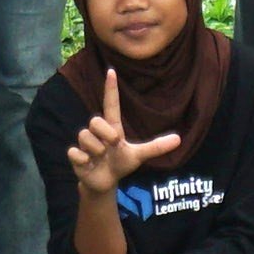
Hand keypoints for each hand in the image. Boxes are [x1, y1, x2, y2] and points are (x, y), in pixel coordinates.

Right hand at [60, 68, 183, 199]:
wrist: (105, 182)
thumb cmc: (120, 163)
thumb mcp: (138, 155)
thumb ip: (156, 147)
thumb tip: (179, 139)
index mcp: (112, 127)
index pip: (111, 104)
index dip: (111, 89)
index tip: (112, 71)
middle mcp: (97, 132)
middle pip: (95, 120)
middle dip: (105, 133)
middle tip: (112, 145)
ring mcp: (84, 143)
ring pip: (84, 136)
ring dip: (96, 150)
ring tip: (100, 157)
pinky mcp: (75, 156)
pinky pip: (75, 152)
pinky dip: (84, 160)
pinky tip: (89, 164)